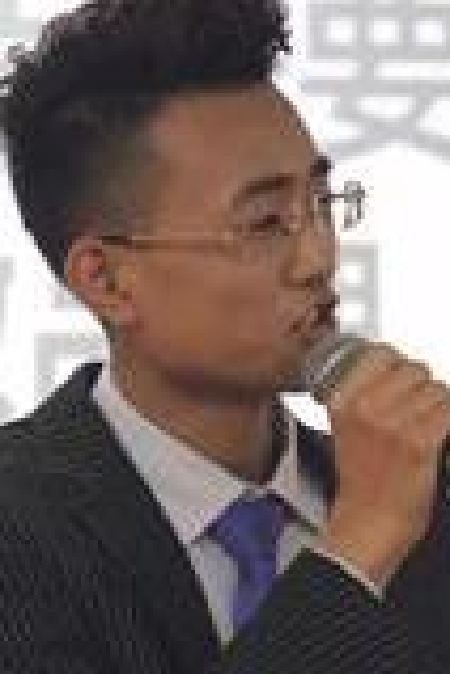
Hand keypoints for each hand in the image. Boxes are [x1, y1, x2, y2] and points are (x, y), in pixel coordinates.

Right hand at [319, 344, 449, 584]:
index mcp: (343, 402)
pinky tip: (438, 435)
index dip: (398, 363)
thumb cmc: (360, 484)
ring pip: (437, 390)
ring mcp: (394, 424)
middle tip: (418, 409)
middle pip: (414, 369)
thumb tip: (391, 371)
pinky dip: (448, 421)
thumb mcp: (344, 431)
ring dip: (439, 406)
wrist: (368, 525)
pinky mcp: (421, 442)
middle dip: (423, 386)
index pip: (380, 354)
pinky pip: (448, 411)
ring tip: (428, 426)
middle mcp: (366, 408)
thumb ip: (359, 399)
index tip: (402, 374)